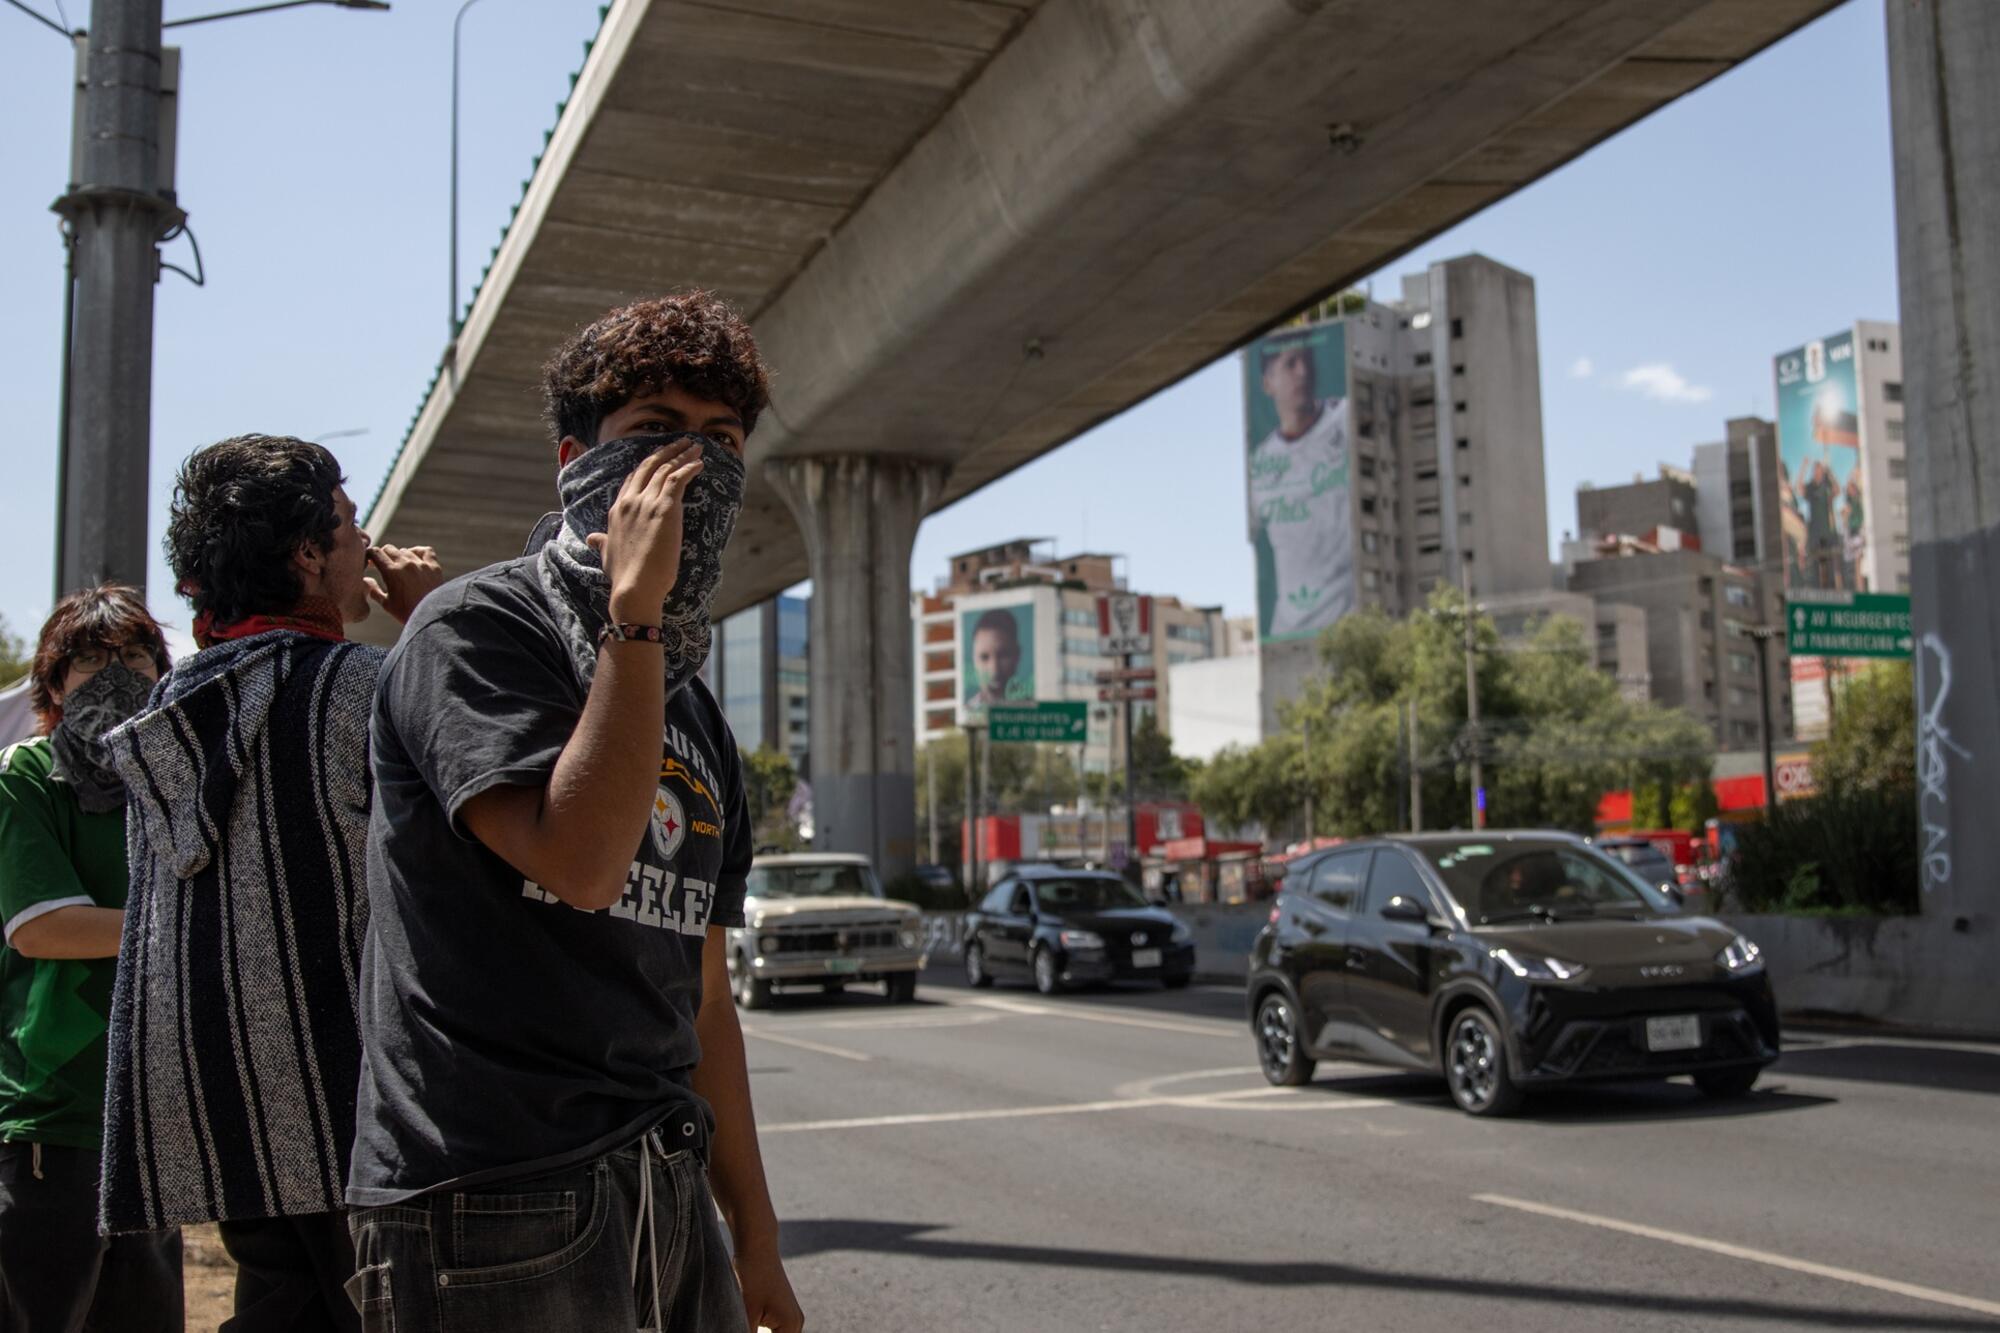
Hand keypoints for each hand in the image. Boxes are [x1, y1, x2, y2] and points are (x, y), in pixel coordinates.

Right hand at [365, 544, 444, 623]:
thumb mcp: (385, 604)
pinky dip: (418, 552)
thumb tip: (367, 580)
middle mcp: (406, 564)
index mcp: (391, 572)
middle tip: (383, 566)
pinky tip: (415, 558)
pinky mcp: (434, 567)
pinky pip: (425, 551)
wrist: (431, 618)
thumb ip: (373, 590)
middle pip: (389, 549)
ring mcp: (421, 564)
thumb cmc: (406, 613)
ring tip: (399, 568)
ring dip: (399, 556)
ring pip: (405, 551)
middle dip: (383, 555)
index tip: (370, 563)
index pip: (375, 552)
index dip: (370, 556)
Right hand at [587, 440, 702, 620]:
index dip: (646, 466)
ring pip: (665, 469)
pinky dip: (689, 467)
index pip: (631, 479)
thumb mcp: (607, 554)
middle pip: (648, 467)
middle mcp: (629, 502)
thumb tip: (592, 538)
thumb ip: (601, 542)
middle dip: (666, 451)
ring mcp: (646, 503)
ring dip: (682, 454)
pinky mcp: (665, 508)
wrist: (634, 587)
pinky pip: (678, 479)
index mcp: (617, 510)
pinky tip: (699, 463)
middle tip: (681, 442)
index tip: (659, 457)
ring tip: (695, 447)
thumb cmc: (623, 576)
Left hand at [734, 1244, 802, 1332]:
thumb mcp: (745, 1314)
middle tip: (740, 1328)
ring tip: (744, 1323)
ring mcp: (791, 1318)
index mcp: (791, 1328)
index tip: (746, 1330)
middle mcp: (796, 1324)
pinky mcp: (781, 1312)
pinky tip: (746, 1327)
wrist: (757, 1246)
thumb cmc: (751, 1277)